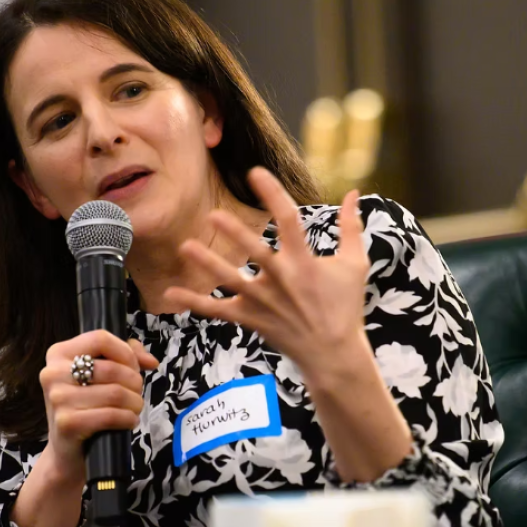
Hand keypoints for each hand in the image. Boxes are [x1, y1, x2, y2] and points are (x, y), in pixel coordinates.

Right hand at [39, 330, 157, 484]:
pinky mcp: (67, 423)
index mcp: (58, 353)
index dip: (125, 353)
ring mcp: (58, 399)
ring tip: (134, 408)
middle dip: (134, 382)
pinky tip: (128, 421)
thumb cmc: (86, 408)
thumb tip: (150, 361)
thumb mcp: (100, 376)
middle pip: (112, 368)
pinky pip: (111, 415)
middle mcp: (53, 373)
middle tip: (136, 393)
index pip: (101, 338)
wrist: (67, 452)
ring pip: (115, 393)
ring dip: (135, 403)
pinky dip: (128, 419)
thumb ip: (126, 356)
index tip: (134, 368)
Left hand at [164, 167, 368, 384]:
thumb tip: (354, 192)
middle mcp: (280, 280)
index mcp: (305, 262)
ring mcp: (262, 301)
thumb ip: (351, 227)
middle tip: (213, 215)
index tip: (255, 172)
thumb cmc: (345, 306)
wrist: (333, 354)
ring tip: (185, 246)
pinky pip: (217, 310)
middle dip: (235, 233)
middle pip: (255, 252)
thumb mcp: (355, 264)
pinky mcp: (249, 318)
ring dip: (207, 263)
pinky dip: (194, 302)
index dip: (272, 194)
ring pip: (229, 280)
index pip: (288, 220)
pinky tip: (171, 292)